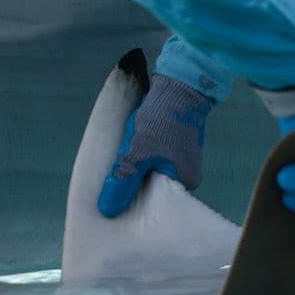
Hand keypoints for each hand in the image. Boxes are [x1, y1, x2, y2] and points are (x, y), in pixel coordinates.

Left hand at [97, 74, 214, 217]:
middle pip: (153, 187)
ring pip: (152, 170)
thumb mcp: (136, 152)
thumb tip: (108, 210)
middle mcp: (186, 173)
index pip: (155, 202)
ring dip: (136, 167)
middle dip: (133, 184)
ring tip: (119, 163)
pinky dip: (142, 155)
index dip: (133, 201)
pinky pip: (155, 157)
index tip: (114, 199)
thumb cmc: (161, 120)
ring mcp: (183, 157)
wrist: (179, 84)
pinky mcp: (176, 143)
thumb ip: (123, 180)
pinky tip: (129, 149)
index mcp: (184, 181)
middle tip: (112, 183)